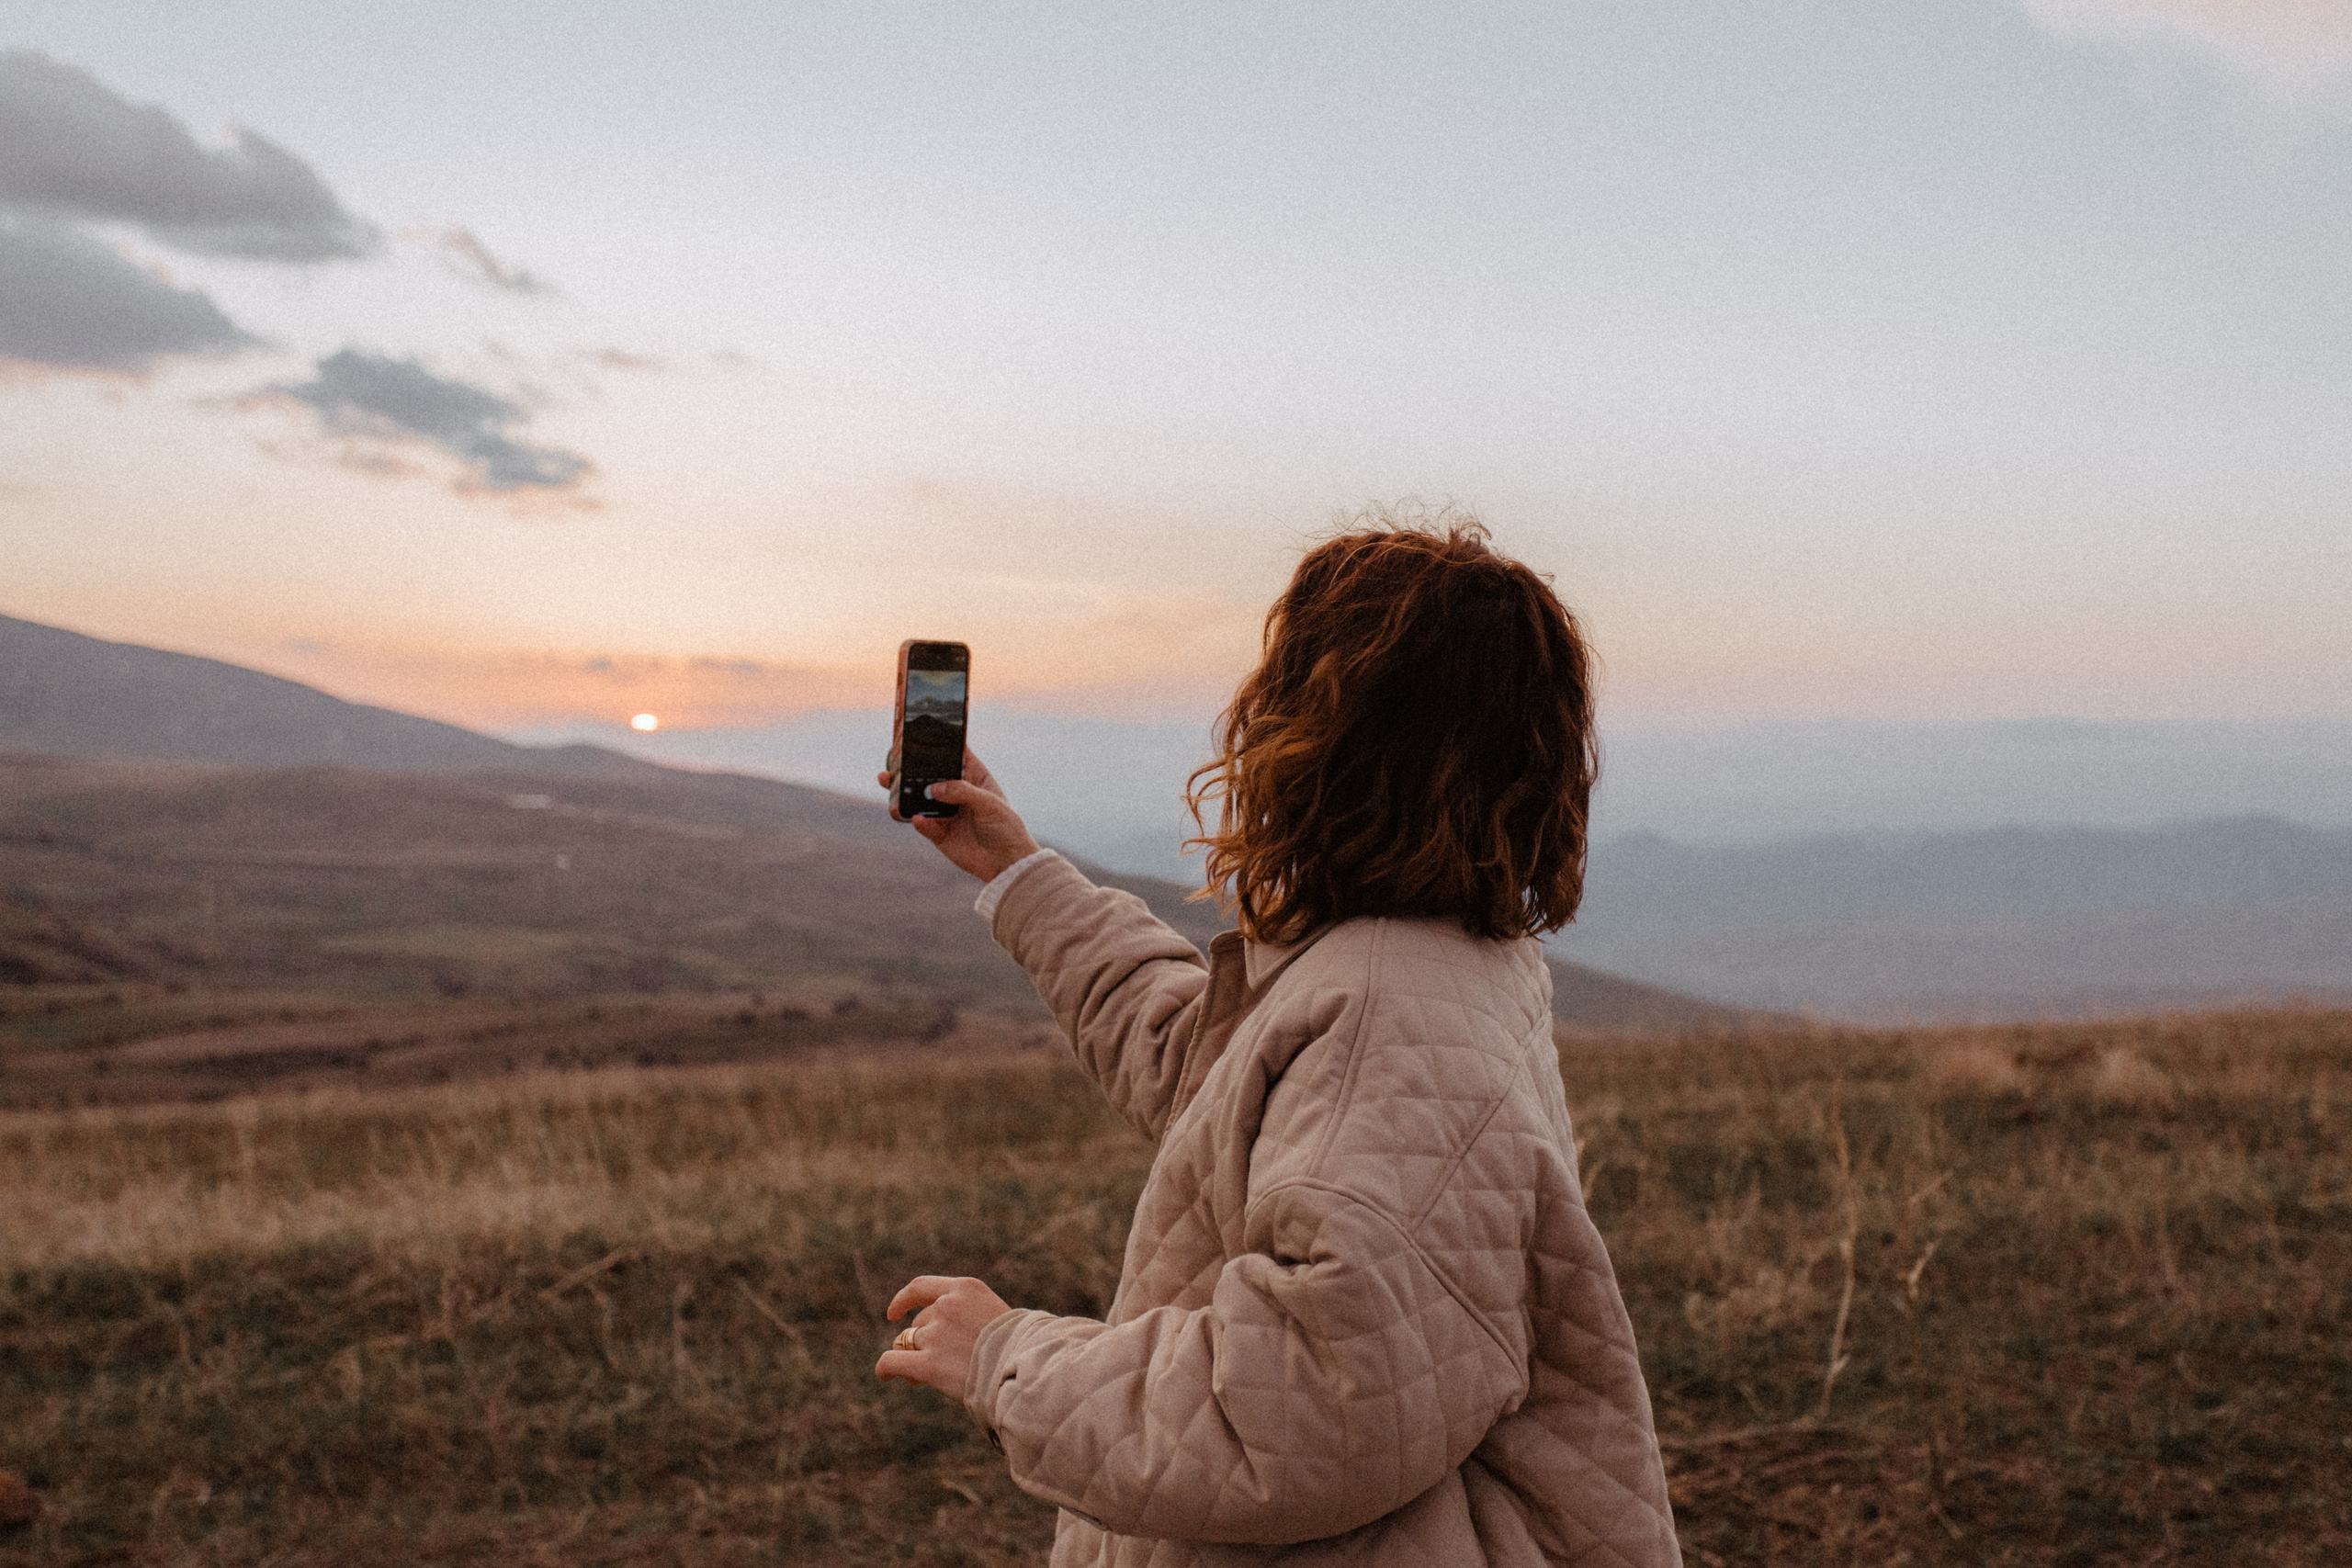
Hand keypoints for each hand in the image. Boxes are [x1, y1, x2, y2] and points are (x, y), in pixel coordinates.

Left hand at [874, 1275, 1010, 1399]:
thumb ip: (966, 1316)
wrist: (1029, 1369)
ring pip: (907, 1344)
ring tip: (915, 1379)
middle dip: (920, 1341)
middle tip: (928, 1362)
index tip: (893, 1313)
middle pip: (919, 1324)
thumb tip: (930, 1336)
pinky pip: (892, 1361)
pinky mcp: (929, 1364)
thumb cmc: (1021, 1349)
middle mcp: (946, 1306)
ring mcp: (936, 1335)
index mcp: (965, 1289)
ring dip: (910, 1357)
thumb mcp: (997, 1316)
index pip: (921, 1287)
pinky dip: (885, 1368)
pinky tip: (885, 1376)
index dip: (903, 1299)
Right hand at [876, 749, 1041, 882]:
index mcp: (973, 775)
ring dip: (903, 791)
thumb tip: (934, 789)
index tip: (920, 729)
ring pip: (919, 797)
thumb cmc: (1005, 826)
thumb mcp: (989, 803)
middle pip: (929, 773)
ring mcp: (945, 811)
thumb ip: (962, 792)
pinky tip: (917, 819)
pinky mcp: (938, 832)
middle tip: (894, 757)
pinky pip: (923, 824)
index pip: (954, 752)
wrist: (1006, 863)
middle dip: (911, 766)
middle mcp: (956, 790)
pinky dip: (918, 821)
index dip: (940, 741)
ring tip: (887, 780)